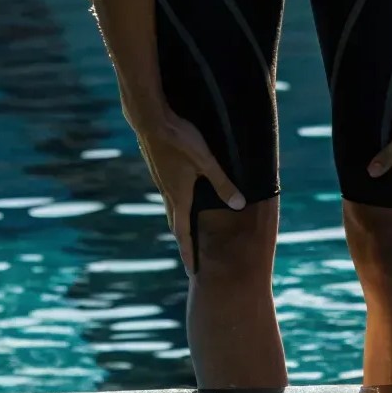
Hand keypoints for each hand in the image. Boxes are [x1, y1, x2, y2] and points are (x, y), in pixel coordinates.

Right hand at [133, 112, 244, 274]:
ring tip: (186, 233)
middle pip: (176, 224)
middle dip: (184, 242)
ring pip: (171, 209)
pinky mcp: (159, 170)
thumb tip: (240, 204)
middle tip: (189, 258)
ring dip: (179, 223)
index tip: (191, 271)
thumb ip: (222, 182)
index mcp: (179, 196)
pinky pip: (168, 195)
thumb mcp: (206, 161)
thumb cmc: (180, 140)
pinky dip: (175, 206)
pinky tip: (180, 198)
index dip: (189, 252)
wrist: (151, 121)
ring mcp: (161, 182)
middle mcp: (168, 193)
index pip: (184, 232)